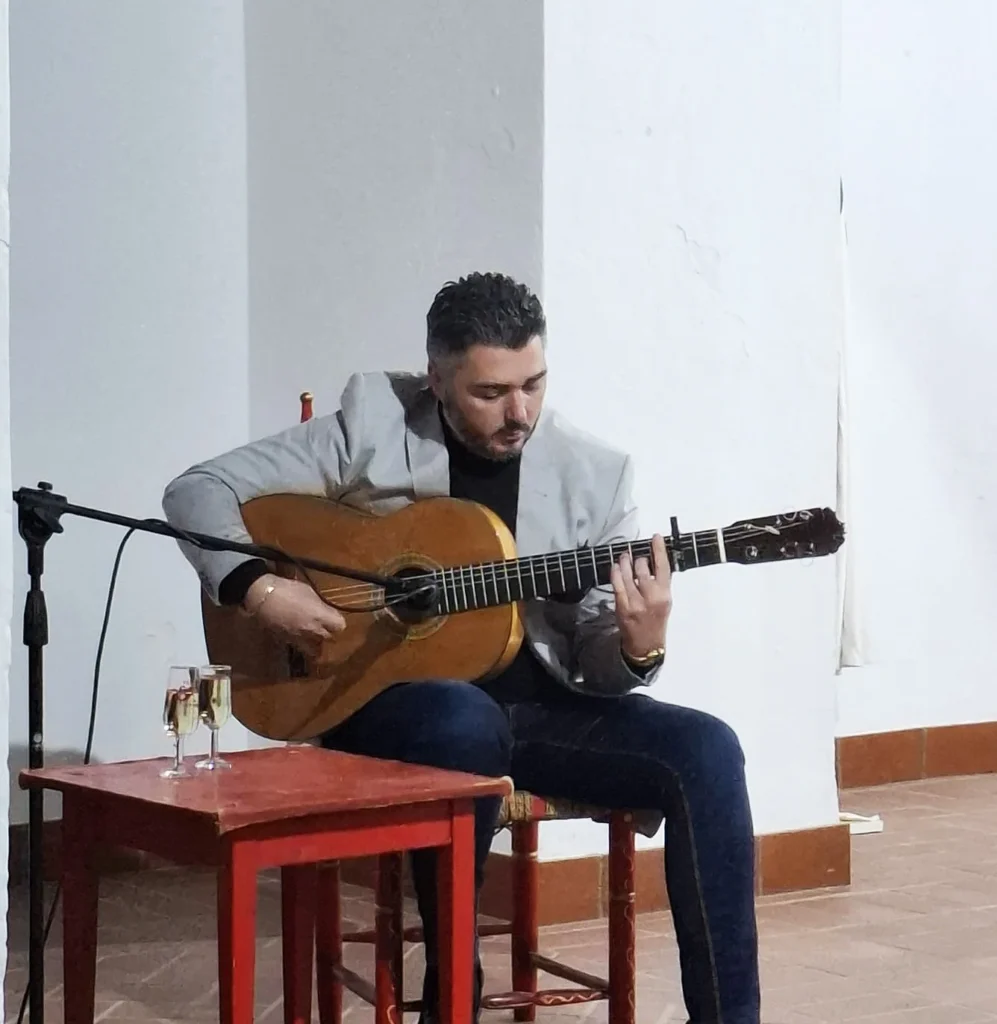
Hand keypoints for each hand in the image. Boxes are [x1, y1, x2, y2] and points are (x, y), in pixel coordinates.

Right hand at [243, 574, 345, 656]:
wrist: (262, 597)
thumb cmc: (287, 590)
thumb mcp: (309, 592)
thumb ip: (321, 606)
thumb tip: (326, 611)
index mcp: (320, 616)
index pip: (340, 627)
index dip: (338, 623)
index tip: (335, 618)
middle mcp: (313, 631)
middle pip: (331, 640)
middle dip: (330, 634)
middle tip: (327, 627)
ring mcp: (300, 639)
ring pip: (316, 650)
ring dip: (317, 644)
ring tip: (315, 636)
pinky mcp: (288, 642)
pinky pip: (301, 647)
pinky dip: (303, 644)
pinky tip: (300, 636)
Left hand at [610, 534, 672, 660]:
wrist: (646, 645)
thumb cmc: (656, 620)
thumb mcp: (665, 601)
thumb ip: (660, 583)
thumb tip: (653, 560)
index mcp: (665, 595)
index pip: (663, 567)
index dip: (659, 549)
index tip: (655, 537)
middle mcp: (652, 597)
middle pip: (643, 568)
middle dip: (638, 559)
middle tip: (635, 556)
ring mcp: (636, 602)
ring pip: (628, 574)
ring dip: (625, 561)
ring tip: (624, 557)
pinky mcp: (622, 607)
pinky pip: (617, 584)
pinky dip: (615, 573)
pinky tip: (615, 567)